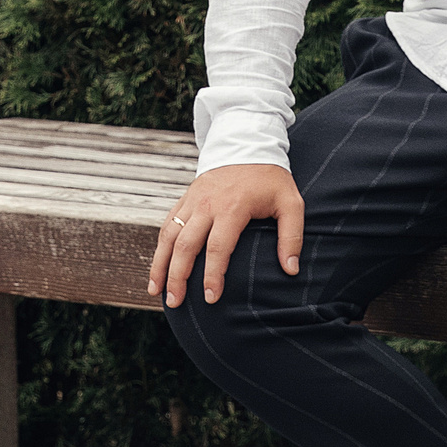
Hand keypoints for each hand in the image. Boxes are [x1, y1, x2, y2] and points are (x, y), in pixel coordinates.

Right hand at [148, 163, 301, 307]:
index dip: (213, 274)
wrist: (247, 143)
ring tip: (155, 291)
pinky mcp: (185, 198)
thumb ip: (292, 236)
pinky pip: (167, 224)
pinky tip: (157, 267)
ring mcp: (193, 201)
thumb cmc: (271, 178)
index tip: (211, 298)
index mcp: (232, 207)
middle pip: (186, 245)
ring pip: (169, 235)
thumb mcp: (290, 202)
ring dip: (160, 264)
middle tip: (175, 303)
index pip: (218, 247)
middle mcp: (207, 205)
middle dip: (178, 276)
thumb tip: (291, 270)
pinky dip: (159, 247)